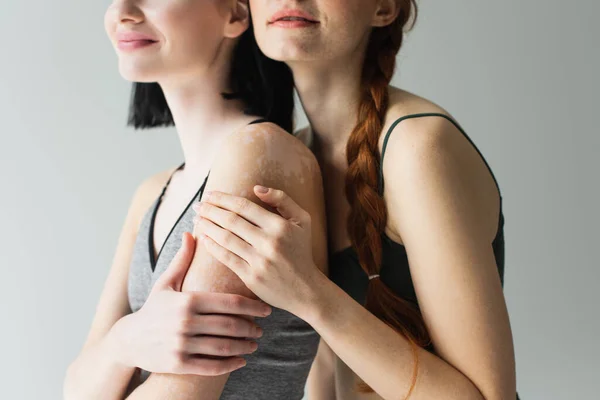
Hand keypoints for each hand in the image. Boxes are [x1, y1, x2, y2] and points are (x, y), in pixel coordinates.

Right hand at [110, 232, 271, 375]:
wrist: (128, 339)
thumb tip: (192, 232)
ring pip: (223, 347)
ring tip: (254, 344)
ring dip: (244, 347)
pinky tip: (241, 361)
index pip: (229, 303)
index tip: (266, 310)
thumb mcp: (166, 282)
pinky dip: (230, 365)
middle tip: (261, 329)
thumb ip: (182, 260)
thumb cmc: (154, 308)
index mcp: (187, 300)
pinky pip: (211, 367)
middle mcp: (185, 322)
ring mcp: (181, 344)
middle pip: (230, 325)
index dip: (252, 307)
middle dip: (250, 328)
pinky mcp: (178, 364)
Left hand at [192, 186, 324, 318]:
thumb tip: (256, 188)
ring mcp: (259, 261)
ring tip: (197, 219)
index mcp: (280, 226)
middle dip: (211, 210)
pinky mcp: (251, 277)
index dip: (223, 198)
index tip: (210, 194)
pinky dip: (212, 247)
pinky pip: (227, 258)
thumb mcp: (302, 221)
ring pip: (226, 238)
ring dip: (208, 226)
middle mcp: (269, 242)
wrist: (306, 290)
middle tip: (198, 205)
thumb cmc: (301, 251)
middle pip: (231, 220)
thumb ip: (282, 200)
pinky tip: (203, 238)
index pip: (244, 206)